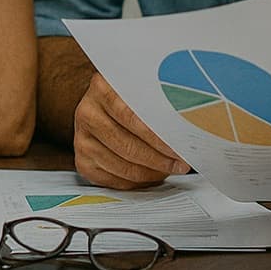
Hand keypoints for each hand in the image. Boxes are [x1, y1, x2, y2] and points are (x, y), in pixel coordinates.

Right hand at [72, 73, 189, 188]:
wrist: (103, 104)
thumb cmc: (128, 98)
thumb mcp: (140, 88)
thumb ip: (156, 101)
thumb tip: (189, 124)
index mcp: (101, 88)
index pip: (132, 117)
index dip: (158, 137)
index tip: (180, 147)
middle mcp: (87, 112)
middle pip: (127, 145)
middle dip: (159, 159)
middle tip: (181, 164)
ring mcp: (81, 137)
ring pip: (121, 165)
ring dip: (150, 172)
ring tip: (169, 169)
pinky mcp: (82, 160)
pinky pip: (113, 179)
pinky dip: (136, 181)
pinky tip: (150, 174)